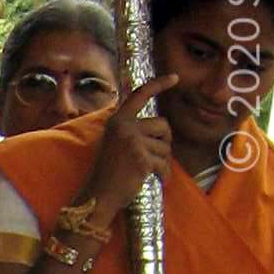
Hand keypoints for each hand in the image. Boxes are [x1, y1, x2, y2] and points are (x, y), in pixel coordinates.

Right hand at [76, 73, 176, 225]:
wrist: (98, 196)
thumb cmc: (108, 173)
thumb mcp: (114, 143)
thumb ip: (132, 130)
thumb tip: (162, 127)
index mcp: (117, 121)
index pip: (140, 95)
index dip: (159, 84)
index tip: (175, 77)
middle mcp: (125, 127)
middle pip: (163, 124)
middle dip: (165, 141)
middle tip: (154, 157)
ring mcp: (133, 142)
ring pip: (165, 147)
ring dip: (162, 162)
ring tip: (149, 171)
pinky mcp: (141, 159)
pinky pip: (164, 164)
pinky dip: (164, 174)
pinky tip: (157, 180)